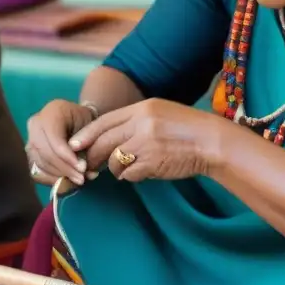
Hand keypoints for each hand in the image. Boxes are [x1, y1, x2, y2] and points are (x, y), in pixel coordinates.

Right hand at [25, 100, 97, 186]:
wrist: (80, 121)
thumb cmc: (87, 123)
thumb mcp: (91, 128)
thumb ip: (86, 145)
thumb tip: (80, 167)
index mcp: (51, 112)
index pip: (54, 138)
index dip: (67, 157)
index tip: (83, 168)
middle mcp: (35, 124)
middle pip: (45, 152)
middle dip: (64, 169)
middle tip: (81, 179)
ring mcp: (30, 138)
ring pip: (40, 163)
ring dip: (59, 176)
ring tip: (78, 180)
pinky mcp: (30, 154)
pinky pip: (36, 171)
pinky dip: (52, 179)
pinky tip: (66, 182)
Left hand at [70, 99, 221, 182]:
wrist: (211, 142)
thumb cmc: (186, 128)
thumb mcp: (159, 114)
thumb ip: (135, 122)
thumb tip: (109, 138)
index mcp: (142, 109)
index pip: (104, 122)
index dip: (86, 135)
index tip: (73, 145)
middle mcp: (141, 124)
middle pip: (103, 142)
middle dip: (93, 156)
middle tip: (89, 166)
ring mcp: (146, 143)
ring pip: (114, 161)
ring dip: (117, 168)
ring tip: (130, 168)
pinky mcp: (152, 163)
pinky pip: (129, 174)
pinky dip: (132, 176)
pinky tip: (145, 171)